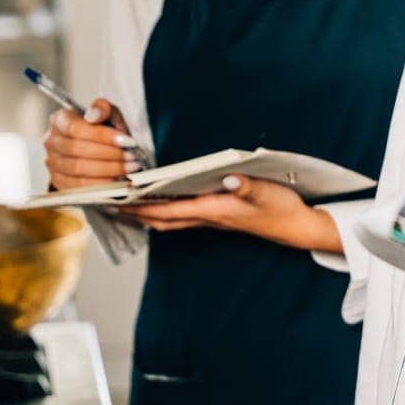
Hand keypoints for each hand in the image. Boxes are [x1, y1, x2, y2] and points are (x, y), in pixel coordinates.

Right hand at [44, 99, 141, 189]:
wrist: (101, 148)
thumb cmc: (103, 129)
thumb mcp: (108, 114)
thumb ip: (103, 109)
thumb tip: (94, 115)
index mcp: (60, 120)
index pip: (75, 128)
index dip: (101, 135)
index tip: (126, 140)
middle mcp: (51, 141)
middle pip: (77, 149)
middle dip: (109, 154)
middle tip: (131, 156)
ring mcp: (52, 163)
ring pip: (78, 169)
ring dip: (108, 169)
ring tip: (129, 167)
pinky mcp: (58, 182)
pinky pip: (78, 187)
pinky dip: (100, 184)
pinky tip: (118, 180)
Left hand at [117, 175, 339, 251]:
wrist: (295, 227)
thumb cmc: (280, 208)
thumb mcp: (267, 192)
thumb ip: (246, 185)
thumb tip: (227, 177)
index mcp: (214, 211)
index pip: (167, 211)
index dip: (140, 207)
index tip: (117, 201)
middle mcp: (208, 218)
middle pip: (161, 219)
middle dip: (134, 212)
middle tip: (109, 203)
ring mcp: (212, 220)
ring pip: (169, 220)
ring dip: (146, 214)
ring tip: (127, 203)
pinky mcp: (218, 217)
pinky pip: (182, 217)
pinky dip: (164, 211)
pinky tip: (161, 202)